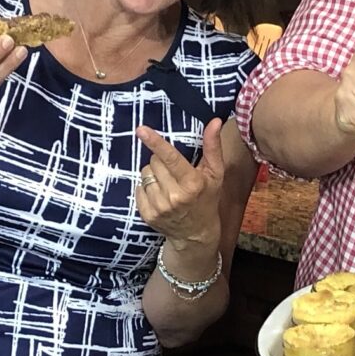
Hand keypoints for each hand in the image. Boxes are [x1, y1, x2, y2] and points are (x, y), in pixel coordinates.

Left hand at [137, 120, 227, 252]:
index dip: (155, 142)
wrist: (196, 234)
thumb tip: (214, 121)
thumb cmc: (208, 198)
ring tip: (167, 184)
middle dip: (161, 161)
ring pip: (145, 174)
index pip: (170, 158)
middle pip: (154, 162)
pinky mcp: (148, 215)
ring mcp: (159, 207)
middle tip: (173, 172)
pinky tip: (159, 195)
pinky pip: (138, 188)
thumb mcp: (215, 173)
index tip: (141, 129)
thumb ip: (213, 147)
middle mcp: (174, 196)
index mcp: (192, 183)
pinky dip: (146, 188)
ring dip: (154, 175)